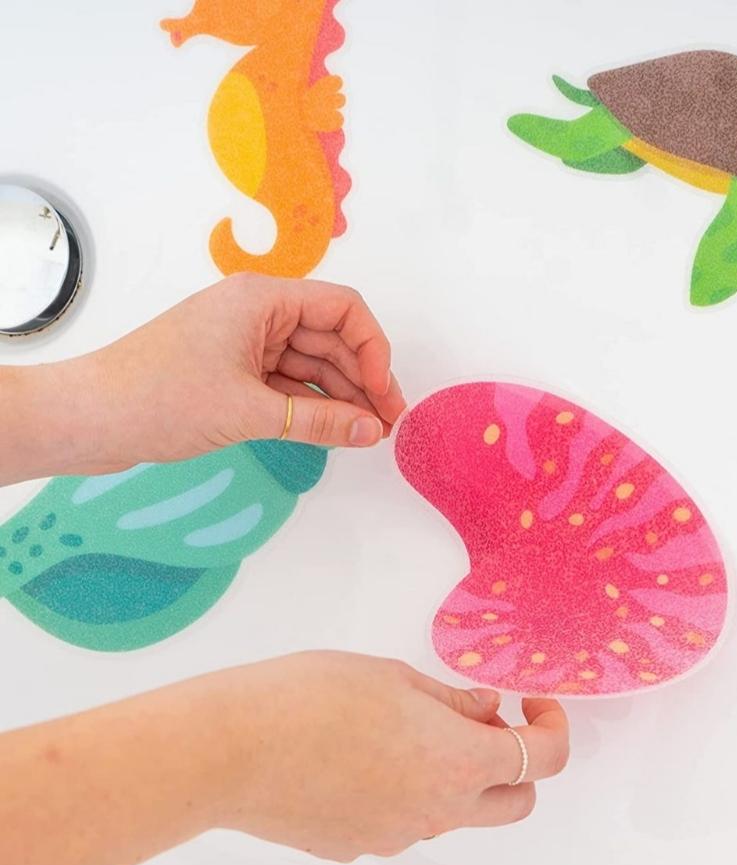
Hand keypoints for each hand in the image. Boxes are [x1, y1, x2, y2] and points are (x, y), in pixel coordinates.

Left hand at [0, 274, 407, 483]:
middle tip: (386, 426)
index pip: (343, 309)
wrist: (91, 418)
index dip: (373, 350)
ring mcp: (245, 343)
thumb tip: (372, 432)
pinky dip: (311, 404)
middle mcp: (258, 313)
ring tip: (367, 434)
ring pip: (311, 364)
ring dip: (340, 396)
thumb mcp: (251, 411)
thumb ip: (320, 420)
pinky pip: (288, 383)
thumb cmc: (162, 398)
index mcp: (262, 298)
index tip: (383, 396)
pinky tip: (334, 429)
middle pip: (331, 338)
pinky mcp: (233, 372)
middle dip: (363, 380)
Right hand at [216, 652, 569, 857]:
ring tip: (406, 727)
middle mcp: (439, 813)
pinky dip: (405, 790)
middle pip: (515, 802)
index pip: (544, 759)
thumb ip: (452, 701)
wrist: (231, 749)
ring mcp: (397, 837)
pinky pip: (402, 820)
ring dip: (456, 775)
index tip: (534, 703)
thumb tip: (488, 710)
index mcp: (460, 763)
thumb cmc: (313, 697)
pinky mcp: (357, 848)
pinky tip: (360, 755)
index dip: (553, 727)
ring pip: (454, 811)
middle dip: (518, 763)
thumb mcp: (395, 678)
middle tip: (486, 720)